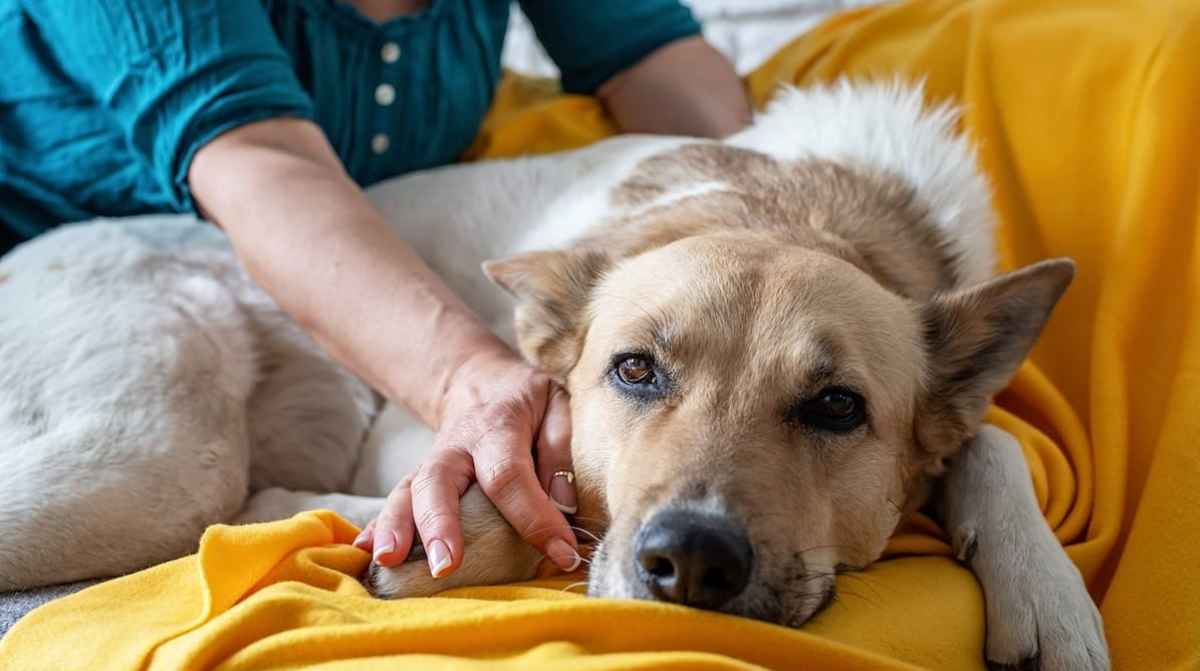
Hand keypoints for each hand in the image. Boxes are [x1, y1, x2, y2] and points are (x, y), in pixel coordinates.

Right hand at [355, 347, 579, 576]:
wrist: (478, 381)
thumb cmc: (526, 400)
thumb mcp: (556, 403)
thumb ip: (560, 448)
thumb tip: (563, 504)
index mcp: (496, 427)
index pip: (509, 475)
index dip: (535, 516)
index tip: (562, 552)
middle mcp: (456, 446)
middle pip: (439, 482)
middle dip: (439, 524)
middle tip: (444, 565)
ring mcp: (432, 463)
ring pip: (407, 492)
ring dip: (396, 527)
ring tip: (388, 561)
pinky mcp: (419, 480)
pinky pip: (395, 501)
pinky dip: (377, 526)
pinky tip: (364, 551)